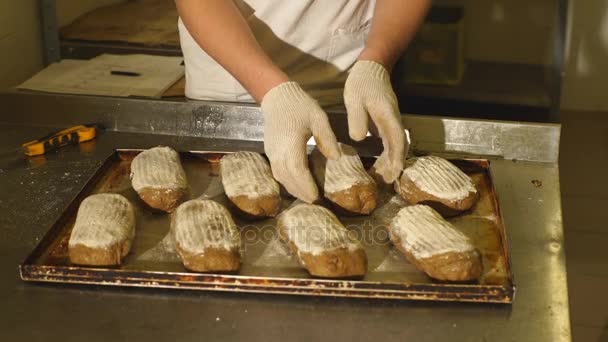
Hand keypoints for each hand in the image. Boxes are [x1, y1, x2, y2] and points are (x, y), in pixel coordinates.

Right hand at [261, 82, 340, 202]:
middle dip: (300, 192)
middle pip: (287, 178)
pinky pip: (277, 172)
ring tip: (306, 196)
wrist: (277, 97)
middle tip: (314, 202)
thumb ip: (327, 138)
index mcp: (291, 143)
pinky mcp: (269, 152)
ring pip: (280, 177)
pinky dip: (287, 181)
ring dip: (293, 188)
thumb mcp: (318, 118)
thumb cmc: (299, 106)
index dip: (306, 186)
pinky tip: (297, 183)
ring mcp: (271, 152)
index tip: (316, 196)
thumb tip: (336, 158)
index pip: (297, 171)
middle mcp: (278, 151)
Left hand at [344, 60, 406, 182]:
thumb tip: (359, 138)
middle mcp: (393, 119)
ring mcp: (391, 121)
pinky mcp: (386, 122)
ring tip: (383, 177)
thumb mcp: (354, 99)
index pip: (397, 139)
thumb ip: (357, 117)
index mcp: (387, 115)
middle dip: (395, 164)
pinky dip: (387, 154)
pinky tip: (380, 164)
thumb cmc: (362, 83)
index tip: (394, 173)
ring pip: (395, 144)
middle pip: (399, 146)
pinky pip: (390, 141)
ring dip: (391, 161)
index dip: (396, 157)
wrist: (371, 68)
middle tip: (388, 182)